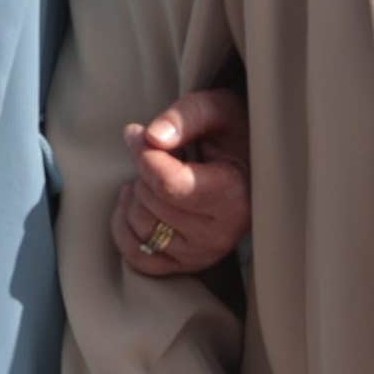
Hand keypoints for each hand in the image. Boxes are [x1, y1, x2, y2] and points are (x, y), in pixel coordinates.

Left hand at [114, 90, 251, 276]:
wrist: (248, 163)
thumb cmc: (231, 132)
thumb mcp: (216, 108)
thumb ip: (186, 116)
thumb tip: (152, 137)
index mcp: (234, 194)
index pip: (169, 184)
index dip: (143, 153)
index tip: (139, 133)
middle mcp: (221, 233)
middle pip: (151, 202)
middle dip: (144, 172)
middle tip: (162, 156)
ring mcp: (202, 254)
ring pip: (140, 227)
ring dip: (136, 196)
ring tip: (156, 177)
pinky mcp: (185, 265)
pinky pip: (136, 257)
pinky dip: (125, 228)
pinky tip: (138, 202)